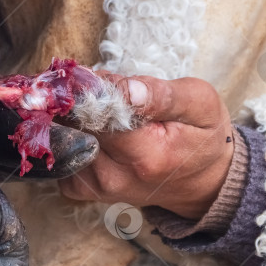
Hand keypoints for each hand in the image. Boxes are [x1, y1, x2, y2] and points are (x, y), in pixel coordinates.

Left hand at [59, 75, 233, 219]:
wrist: (204, 182)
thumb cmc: (202, 136)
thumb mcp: (200, 104)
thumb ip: (162, 95)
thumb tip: (127, 90)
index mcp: (148, 155)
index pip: (99, 113)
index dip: (92, 88)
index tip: (97, 76)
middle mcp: (116, 177)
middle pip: (76, 124)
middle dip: (78, 98)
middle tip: (94, 86)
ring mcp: (98, 186)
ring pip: (65, 136)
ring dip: (72, 115)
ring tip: (97, 107)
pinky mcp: (86, 189)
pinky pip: (61, 155)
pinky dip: (69, 135)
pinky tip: (89, 126)